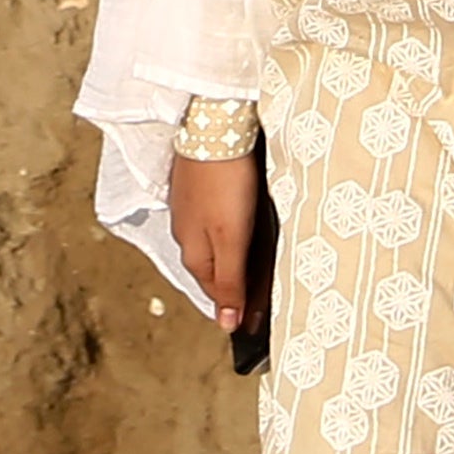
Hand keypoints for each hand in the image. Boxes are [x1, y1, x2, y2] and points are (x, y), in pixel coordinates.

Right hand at [170, 153, 259, 336]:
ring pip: (216, 249)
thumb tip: (227, 325)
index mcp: (195, 253)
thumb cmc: (225, 184)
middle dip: (238, 289)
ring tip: (261, 274)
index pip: (218, 294)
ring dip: (236, 264)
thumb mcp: (232, 238)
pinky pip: (216, 226)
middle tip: (266, 305)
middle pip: (216, 273)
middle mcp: (188, 237)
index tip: (260, 325)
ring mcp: (191, 213)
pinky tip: (243, 234)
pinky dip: (231, 238)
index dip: (239, 309)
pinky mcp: (198, 192)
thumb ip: (231, 281)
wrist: (213, 128)